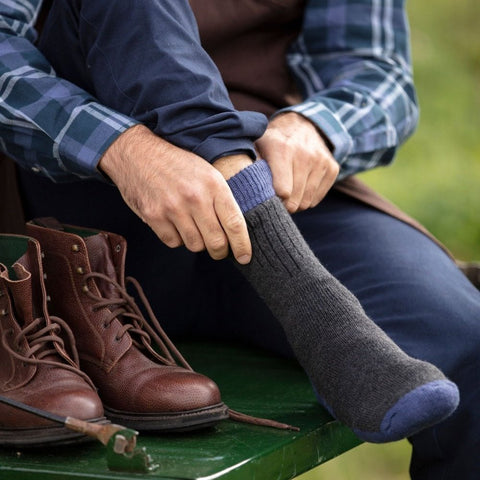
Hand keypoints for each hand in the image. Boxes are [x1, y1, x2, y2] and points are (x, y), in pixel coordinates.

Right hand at [99, 125, 251, 263]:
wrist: (138, 152)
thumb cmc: (177, 164)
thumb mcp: (207, 172)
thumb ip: (221, 198)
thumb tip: (235, 231)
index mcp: (214, 184)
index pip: (235, 224)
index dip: (242, 246)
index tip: (245, 258)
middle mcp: (195, 197)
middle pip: (216, 242)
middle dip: (220, 251)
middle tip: (220, 250)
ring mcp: (173, 208)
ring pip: (195, 245)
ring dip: (198, 243)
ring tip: (194, 228)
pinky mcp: (154, 216)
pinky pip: (173, 242)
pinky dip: (177, 238)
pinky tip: (175, 223)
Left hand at [255, 112, 338, 212]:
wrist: (302, 125)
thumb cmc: (273, 143)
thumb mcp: (257, 148)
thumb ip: (250, 168)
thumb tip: (245, 192)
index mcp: (282, 150)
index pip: (283, 192)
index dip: (273, 199)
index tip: (267, 196)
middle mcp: (305, 155)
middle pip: (295, 201)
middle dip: (284, 205)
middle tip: (276, 197)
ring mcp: (321, 162)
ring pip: (306, 203)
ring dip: (295, 203)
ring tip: (287, 192)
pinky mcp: (332, 168)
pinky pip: (317, 199)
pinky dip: (307, 198)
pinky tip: (300, 186)